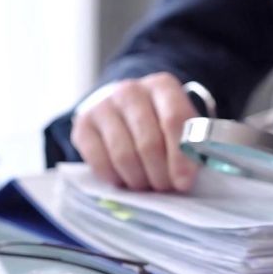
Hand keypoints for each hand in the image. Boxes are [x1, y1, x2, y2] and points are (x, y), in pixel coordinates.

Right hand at [70, 72, 199, 191]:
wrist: (122, 110)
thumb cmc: (159, 122)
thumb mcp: (182, 125)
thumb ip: (190, 145)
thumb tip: (186, 176)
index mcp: (162, 86)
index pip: (174, 119)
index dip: (181, 155)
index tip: (184, 181)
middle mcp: (130, 91)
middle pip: (149, 142)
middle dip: (160, 174)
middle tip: (165, 187)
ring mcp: (103, 106)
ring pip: (124, 155)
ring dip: (138, 179)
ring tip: (146, 184)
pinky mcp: (82, 124)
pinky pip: (99, 161)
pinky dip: (115, 178)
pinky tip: (124, 179)